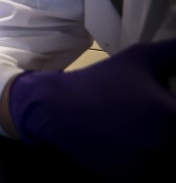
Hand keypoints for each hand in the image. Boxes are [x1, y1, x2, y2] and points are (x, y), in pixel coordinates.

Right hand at [9, 39, 175, 176]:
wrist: (57, 109)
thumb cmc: (101, 81)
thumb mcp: (140, 57)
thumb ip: (173, 52)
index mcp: (174, 115)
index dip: (174, 110)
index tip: (166, 105)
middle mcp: (165, 145)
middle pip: (174, 139)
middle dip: (166, 129)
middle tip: (145, 115)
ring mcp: (147, 166)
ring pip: (161, 158)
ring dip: (154, 147)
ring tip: (131, 130)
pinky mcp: (128, 179)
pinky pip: (142, 172)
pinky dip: (135, 162)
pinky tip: (120, 145)